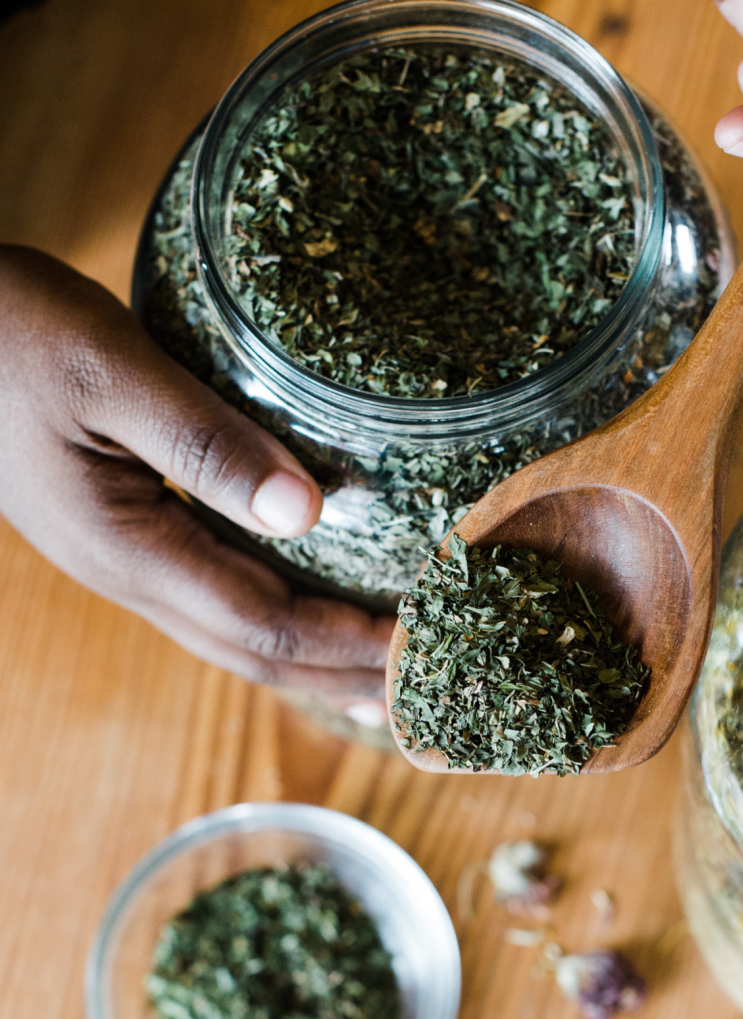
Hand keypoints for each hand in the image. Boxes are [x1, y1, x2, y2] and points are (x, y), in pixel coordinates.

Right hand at [0, 246, 392, 714]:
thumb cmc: (10, 331)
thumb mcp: (110, 368)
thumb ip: (206, 442)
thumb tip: (308, 511)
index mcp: (128, 547)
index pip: (264, 624)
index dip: (348, 643)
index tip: (422, 647)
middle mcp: (127, 573)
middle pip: (254, 653)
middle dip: (342, 674)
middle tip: (425, 688)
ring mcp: (121, 560)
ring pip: (233, 636)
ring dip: (313, 660)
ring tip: (383, 675)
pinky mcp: (123, 533)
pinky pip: (215, 598)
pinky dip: (277, 619)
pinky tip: (312, 610)